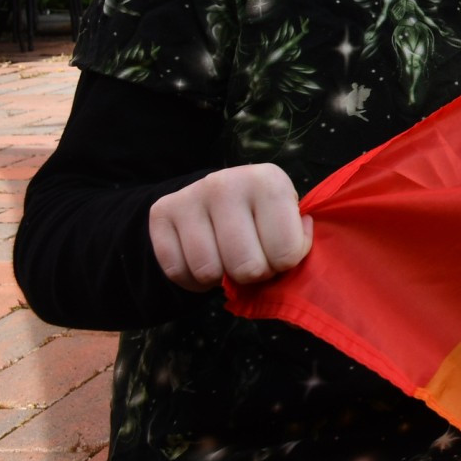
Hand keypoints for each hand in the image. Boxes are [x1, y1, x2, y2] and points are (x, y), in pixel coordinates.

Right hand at [149, 164, 311, 290]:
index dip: (284, 265)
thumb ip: (298, 239)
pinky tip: (203, 261)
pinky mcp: (161, 213)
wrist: (213, 194)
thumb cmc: (261, 212)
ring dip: (220, 279)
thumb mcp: (289, 216)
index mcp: (268, 180)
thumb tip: (292, 255)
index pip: (286, 252)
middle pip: (246, 267)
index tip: (278, 251)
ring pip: (208, 272)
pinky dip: (192, 280)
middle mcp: (226, 183)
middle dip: (252, 275)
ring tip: (227, 260)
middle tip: (252, 260)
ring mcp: (190, 196)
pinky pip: (177, 271)